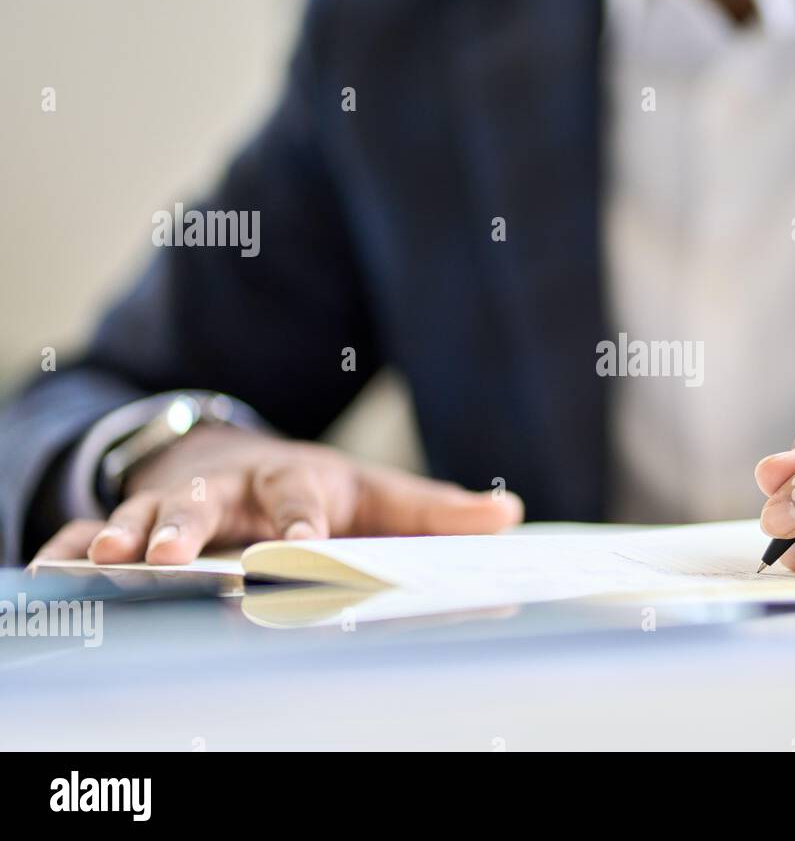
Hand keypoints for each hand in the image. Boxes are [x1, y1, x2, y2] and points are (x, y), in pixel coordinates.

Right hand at [35, 425, 523, 564]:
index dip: (302, 525)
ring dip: (126, 536)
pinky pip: (94, 532)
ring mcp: (177, 503)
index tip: (305, 549)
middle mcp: (233, 491)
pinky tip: (51, 569)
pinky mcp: (135, 519)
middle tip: (176, 555)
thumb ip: (435, 513)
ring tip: (100, 560)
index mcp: (296, 483)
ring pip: (145, 515)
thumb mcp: (375, 495)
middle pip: (209, 504)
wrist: (233, 457)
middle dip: (190, 526)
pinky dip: (67, 549)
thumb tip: (511, 516)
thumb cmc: (314, 489)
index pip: (302, 502)